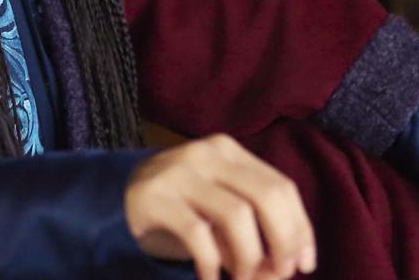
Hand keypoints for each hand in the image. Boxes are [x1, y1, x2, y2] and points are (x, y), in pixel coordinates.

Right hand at [124, 132, 316, 279]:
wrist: (113, 200)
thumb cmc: (177, 210)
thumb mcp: (217, 211)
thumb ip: (252, 230)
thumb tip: (285, 267)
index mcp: (229, 151)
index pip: (281, 186)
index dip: (301, 228)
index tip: (305, 264)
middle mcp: (207, 154)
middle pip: (268, 195)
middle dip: (283, 241)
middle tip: (279, 275)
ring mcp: (180, 172)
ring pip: (238, 215)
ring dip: (249, 258)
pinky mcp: (155, 197)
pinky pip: (198, 235)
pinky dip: (211, 265)